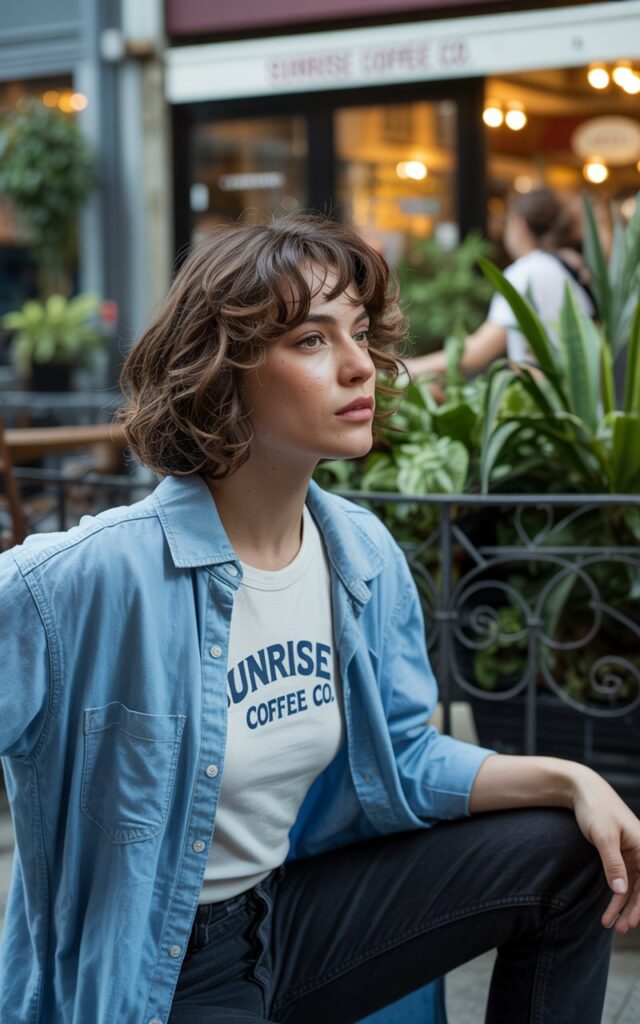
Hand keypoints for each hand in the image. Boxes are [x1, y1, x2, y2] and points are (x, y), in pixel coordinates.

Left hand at [570, 766, 639, 933]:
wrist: (580, 789)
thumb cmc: (595, 808)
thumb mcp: (603, 836)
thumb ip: (613, 863)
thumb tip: (622, 892)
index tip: (632, 922)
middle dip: (632, 910)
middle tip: (620, 929)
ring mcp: (630, 852)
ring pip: (631, 886)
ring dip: (622, 906)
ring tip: (610, 925)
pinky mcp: (618, 853)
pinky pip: (621, 878)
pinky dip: (615, 894)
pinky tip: (608, 909)